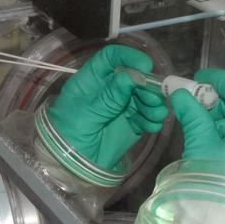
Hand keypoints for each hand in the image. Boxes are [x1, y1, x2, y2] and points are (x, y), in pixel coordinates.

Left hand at [39, 44, 168, 184]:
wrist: (68, 166)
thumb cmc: (68, 134)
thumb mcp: (86, 112)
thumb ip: (110, 96)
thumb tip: (131, 76)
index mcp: (91, 80)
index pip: (111, 59)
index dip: (128, 57)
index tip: (146, 65)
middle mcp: (109, 90)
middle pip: (133, 77)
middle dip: (147, 85)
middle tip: (155, 96)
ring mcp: (121, 108)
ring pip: (143, 97)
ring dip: (152, 102)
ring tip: (156, 114)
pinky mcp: (130, 125)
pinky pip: (146, 117)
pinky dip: (152, 119)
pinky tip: (153, 124)